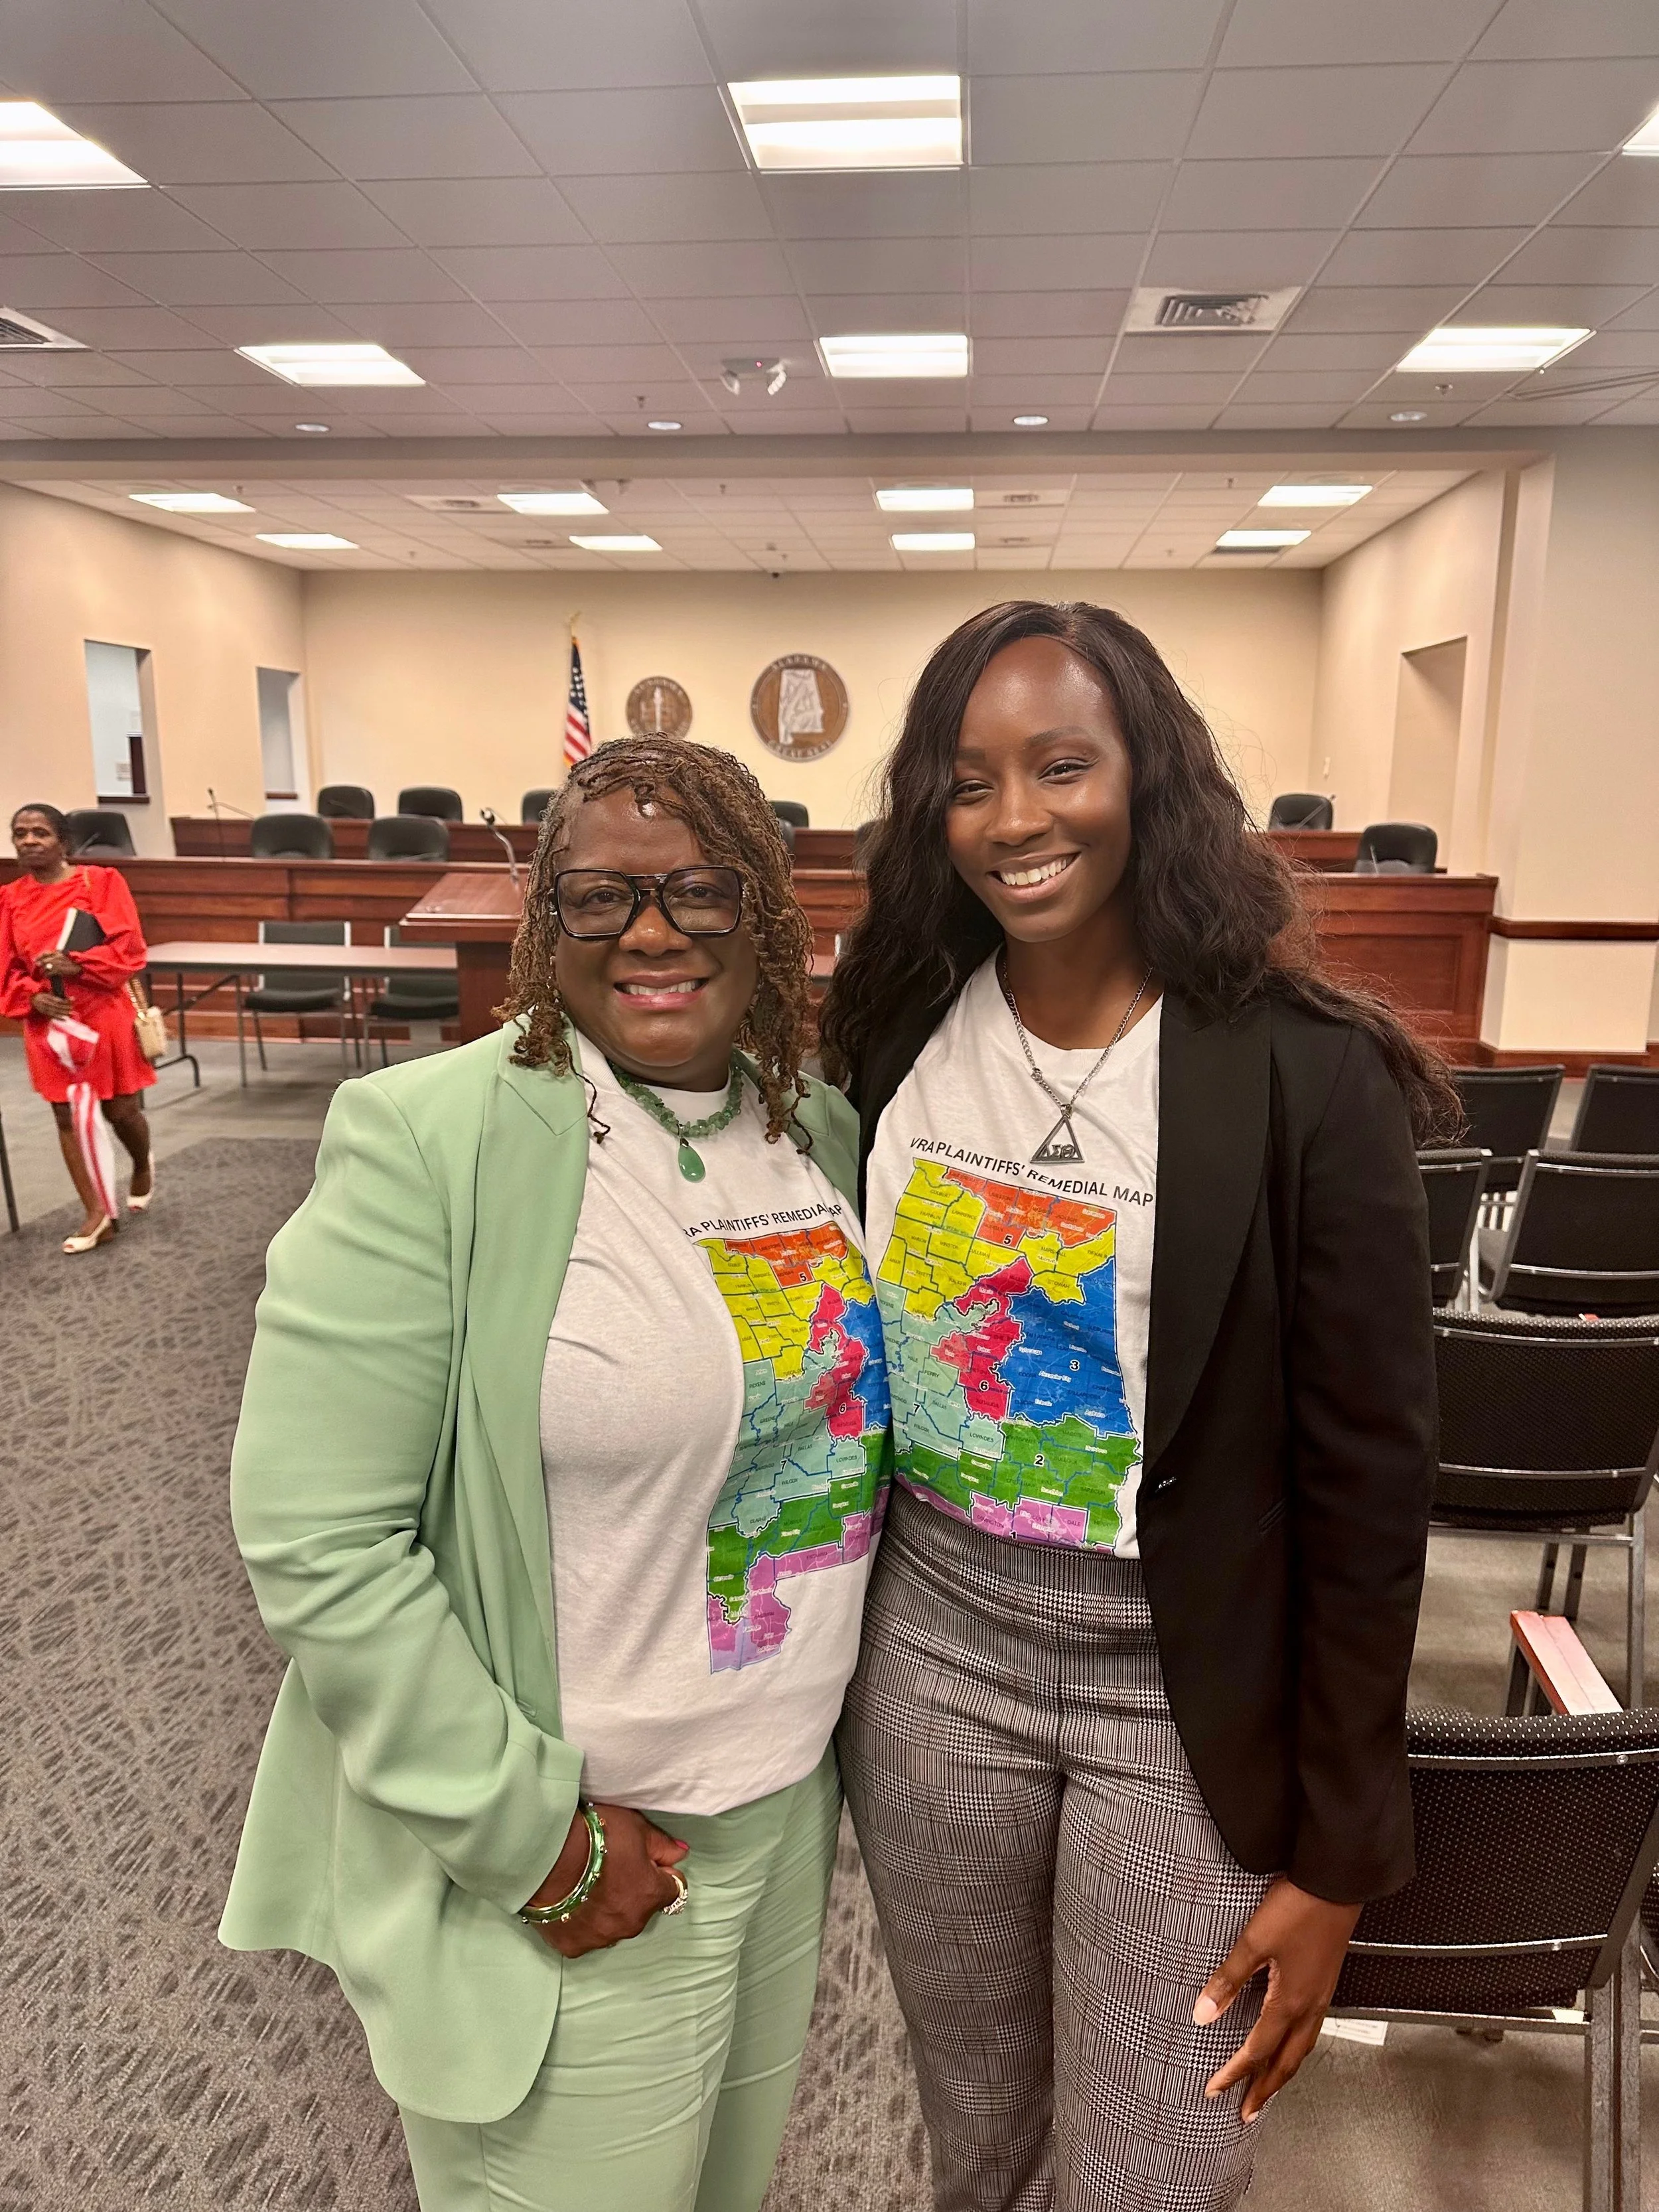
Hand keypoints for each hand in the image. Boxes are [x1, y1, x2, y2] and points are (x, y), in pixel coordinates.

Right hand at [31, 990, 72, 1019]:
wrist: (30, 1000)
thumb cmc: (41, 996)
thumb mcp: (47, 994)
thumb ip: (55, 995)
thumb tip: (67, 998)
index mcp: (46, 997)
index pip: (58, 1000)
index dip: (66, 1001)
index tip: (72, 999)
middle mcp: (45, 1003)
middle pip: (58, 1007)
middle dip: (66, 1007)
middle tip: (72, 1008)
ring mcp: (44, 1009)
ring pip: (56, 1012)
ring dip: (64, 1013)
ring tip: (71, 1013)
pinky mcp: (43, 1014)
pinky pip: (52, 1017)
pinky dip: (59, 1018)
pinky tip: (65, 1019)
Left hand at [36, 951, 80, 978]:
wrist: (80, 968)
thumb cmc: (72, 964)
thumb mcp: (63, 958)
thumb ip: (55, 958)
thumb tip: (45, 961)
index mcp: (58, 953)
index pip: (46, 953)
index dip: (39, 957)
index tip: (35, 960)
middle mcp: (57, 957)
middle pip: (44, 961)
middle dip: (39, 965)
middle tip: (37, 968)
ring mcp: (59, 964)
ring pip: (46, 967)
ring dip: (43, 971)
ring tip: (42, 974)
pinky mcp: (60, 970)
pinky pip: (50, 973)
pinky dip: (47, 975)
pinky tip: (47, 976)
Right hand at [527, 1803, 688, 1959]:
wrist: (546, 1856)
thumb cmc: (595, 1837)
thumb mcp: (636, 1828)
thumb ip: (662, 1845)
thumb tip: (681, 1854)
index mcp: (651, 1895)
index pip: (672, 1889)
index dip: (659, 1872)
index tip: (643, 1861)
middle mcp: (631, 1924)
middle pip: (642, 1908)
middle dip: (633, 1892)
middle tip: (610, 1869)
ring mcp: (601, 1939)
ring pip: (613, 1925)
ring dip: (607, 1910)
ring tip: (585, 1886)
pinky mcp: (574, 1946)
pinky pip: (585, 1936)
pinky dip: (581, 1922)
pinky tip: (569, 1902)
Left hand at [1194, 1878, 1360, 2122]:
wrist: (1336, 1882)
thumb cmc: (1299, 1907)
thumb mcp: (1255, 1940)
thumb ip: (1228, 1979)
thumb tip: (1202, 2014)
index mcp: (1290, 2002)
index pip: (1257, 2050)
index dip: (1234, 2073)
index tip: (1214, 2090)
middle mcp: (1310, 2006)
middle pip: (1286, 2062)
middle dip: (1265, 2090)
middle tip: (1248, 2112)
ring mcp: (1322, 1996)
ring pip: (1302, 2049)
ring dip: (1283, 2073)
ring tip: (1269, 2088)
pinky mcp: (1326, 1982)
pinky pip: (1311, 2030)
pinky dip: (1297, 2048)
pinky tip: (1290, 2041)